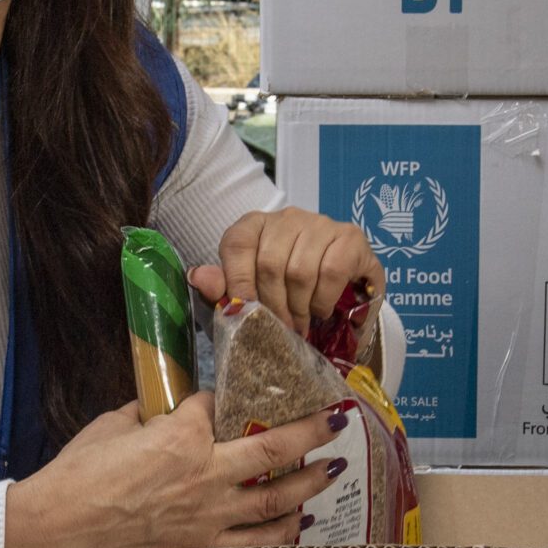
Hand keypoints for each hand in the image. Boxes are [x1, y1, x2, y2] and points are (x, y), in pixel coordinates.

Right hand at [2, 392, 352, 547]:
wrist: (58, 529)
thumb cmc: (77, 475)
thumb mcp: (113, 425)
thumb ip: (149, 414)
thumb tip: (165, 410)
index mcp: (182, 436)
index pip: (223, 406)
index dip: (234, 396)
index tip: (241, 391)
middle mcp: (205, 475)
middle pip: (274, 450)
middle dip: (312, 432)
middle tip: (337, 420)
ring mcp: (207, 518)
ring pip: (275, 503)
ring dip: (310, 485)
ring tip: (331, 471)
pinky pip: (253, 546)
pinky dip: (280, 536)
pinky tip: (296, 526)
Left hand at [190, 208, 384, 333]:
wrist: (339, 295)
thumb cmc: (286, 295)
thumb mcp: (248, 297)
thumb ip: (222, 289)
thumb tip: (197, 276)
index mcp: (254, 226)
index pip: (236, 244)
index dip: (237, 281)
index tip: (247, 311)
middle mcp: (287, 218)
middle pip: (269, 263)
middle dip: (273, 306)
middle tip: (280, 329)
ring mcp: (320, 224)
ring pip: (300, 270)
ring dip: (299, 308)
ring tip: (300, 324)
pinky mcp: (350, 237)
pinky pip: (332, 271)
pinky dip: (324, 299)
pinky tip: (321, 309)